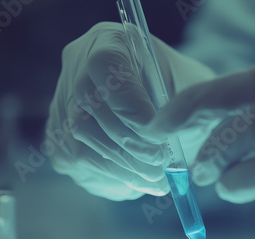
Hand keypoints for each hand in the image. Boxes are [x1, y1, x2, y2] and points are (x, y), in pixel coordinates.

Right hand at [46, 22, 213, 199]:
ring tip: (154, 180)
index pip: (103, 67)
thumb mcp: (194, 90)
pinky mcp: (60, 136)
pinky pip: (77, 165)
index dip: (129, 107)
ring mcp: (63, 103)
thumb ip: (183, 110)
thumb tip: (165, 144)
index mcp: (110, 41)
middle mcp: (78, 67)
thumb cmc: (183, 91)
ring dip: (121, 170)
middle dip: (128, 148)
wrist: (166, 101)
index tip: (159, 136)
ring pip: (79, 144)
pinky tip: (136, 181)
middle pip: (87, 112)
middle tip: (159, 169)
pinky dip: (111, 179)